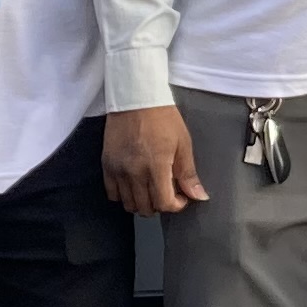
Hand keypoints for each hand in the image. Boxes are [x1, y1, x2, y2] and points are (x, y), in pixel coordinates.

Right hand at [107, 102, 204, 217]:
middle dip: (160, 204)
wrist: (136, 98)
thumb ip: (188, 173)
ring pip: (129, 204)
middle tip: (167, 191)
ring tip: (150, 188)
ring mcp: (118, 170)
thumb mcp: (183, 143)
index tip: (181, 197)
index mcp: (156, 166)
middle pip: (146, 208)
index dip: (176, 205)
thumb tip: (199, 196)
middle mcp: (134, 172)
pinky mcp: (107, 165)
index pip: (164, 203)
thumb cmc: (163, 117)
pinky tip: (134, 184)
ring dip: (142, 202)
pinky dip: (124, 195)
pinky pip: (112, 193)